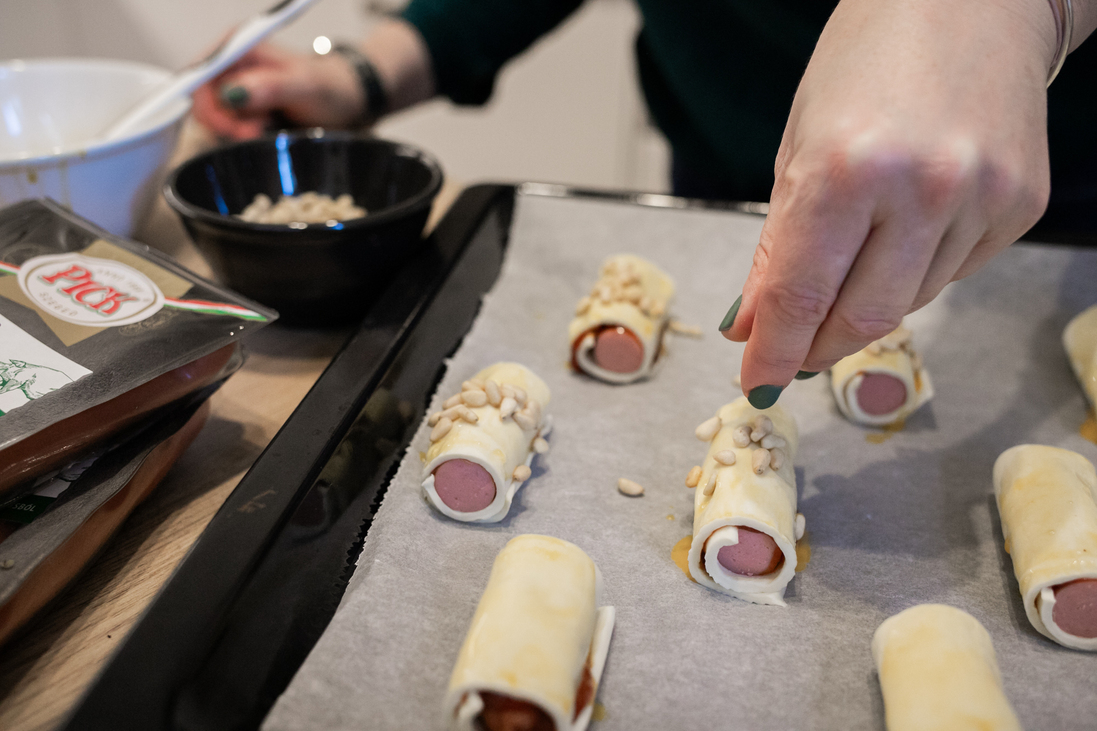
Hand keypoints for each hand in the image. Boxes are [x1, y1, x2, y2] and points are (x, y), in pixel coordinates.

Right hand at [192, 42, 362, 139]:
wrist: (346, 103)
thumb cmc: (330, 87)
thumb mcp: (306, 85)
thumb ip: (272, 87)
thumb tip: (236, 92)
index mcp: (239, 46)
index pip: (199, 76)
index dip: (209, 106)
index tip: (234, 128)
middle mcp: (231, 64)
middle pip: (203, 101)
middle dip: (227, 123)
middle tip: (258, 131)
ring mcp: (235, 87)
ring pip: (214, 119)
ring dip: (238, 131)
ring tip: (268, 127)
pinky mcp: (242, 109)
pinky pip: (227, 128)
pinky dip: (244, 135)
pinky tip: (266, 131)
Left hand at [721, 0, 1057, 407]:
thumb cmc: (867, 61)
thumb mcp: (798, 146)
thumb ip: (776, 246)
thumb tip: (752, 325)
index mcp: (846, 168)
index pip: (799, 295)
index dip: (772, 350)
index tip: (754, 381)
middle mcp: (922, 188)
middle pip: (860, 318)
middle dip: (816, 348)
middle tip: (791, 354)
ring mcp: (981, 198)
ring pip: (909, 301)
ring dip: (866, 302)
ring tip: (855, 253)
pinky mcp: (1022, 205)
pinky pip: (955, 272)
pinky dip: (918, 268)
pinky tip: (911, 223)